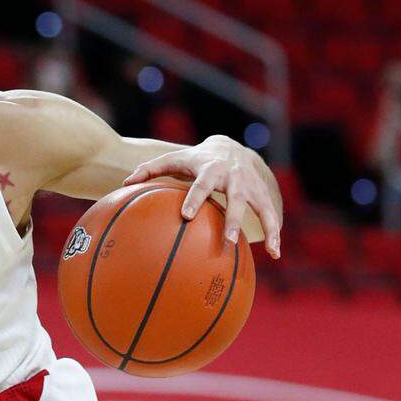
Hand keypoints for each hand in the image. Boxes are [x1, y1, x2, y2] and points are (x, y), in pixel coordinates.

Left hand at [123, 135, 281, 258]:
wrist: (230, 146)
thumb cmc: (194, 159)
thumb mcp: (173, 159)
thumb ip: (149, 170)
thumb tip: (125, 184)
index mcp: (210, 169)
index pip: (202, 184)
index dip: (195, 198)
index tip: (186, 215)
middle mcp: (234, 177)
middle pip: (236, 198)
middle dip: (233, 219)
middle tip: (229, 240)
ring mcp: (251, 185)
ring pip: (262, 206)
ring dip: (268, 228)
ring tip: (272, 253)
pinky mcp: (262, 193)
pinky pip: (271, 213)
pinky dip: (275, 231)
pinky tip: (275, 254)